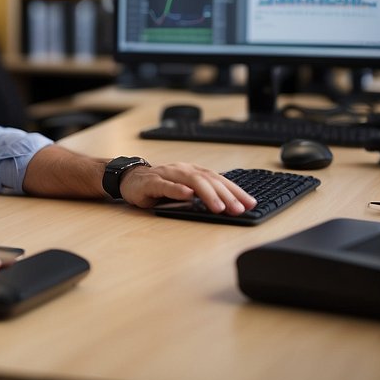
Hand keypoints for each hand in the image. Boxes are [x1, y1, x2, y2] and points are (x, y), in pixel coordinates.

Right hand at [119, 162, 255, 214]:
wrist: (129, 179)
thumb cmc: (159, 186)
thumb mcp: (184, 190)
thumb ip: (201, 196)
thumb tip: (227, 207)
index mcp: (193, 171)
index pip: (219, 179)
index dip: (236, 191)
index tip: (250, 204)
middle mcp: (183, 169)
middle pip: (209, 180)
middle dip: (226, 195)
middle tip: (239, 209)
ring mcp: (167, 174)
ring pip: (191, 181)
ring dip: (208, 194)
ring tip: (219, 207)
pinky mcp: (151, 182)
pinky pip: (166, 185)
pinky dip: (178, 190)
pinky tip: (189, 196)